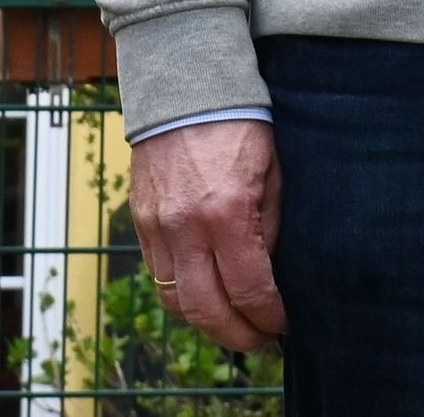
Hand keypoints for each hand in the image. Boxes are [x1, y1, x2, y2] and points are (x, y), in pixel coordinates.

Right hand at [126, 119, 286, 352]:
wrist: (185, 83)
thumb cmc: (240, 123)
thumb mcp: (272, 172)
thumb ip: (268, 227)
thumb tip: (268, 275)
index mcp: (226, 212)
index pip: (249, 290)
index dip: (269, 317)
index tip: (283, 325)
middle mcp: (185, 226)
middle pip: (206, 311)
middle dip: (237, 336)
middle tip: (260, 340)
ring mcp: (156, 225)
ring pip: (175, 301)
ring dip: (206, 321)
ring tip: (233, 322)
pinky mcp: (140, 219)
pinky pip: (158, 274)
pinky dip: (182, 294)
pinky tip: (206, 291)